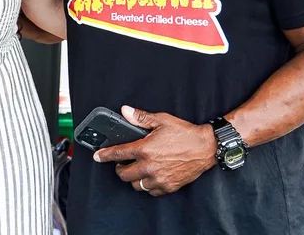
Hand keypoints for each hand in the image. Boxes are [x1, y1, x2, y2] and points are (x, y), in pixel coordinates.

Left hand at [94, 105, 216, 196]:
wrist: (206, 148)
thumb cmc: (184, 134)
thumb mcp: (161, 120)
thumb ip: (141, 117)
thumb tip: (125, 111)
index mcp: (145, 149)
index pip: (117, 154)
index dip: (104, 156)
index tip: (97, 156)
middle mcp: (149, 166)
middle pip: (123, 174)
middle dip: (119, 168)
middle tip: (121, 163)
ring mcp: (159, 178)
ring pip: (136, 185)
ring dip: (133, 178)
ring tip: (136, 169)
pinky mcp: (168, 186)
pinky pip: (151, 191)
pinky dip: (147, 185)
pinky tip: (149, 177)